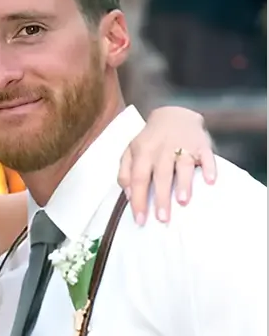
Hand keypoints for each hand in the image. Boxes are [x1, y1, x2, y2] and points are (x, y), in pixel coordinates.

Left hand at [118, 106, 216, 224]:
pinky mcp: (202, 144)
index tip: (140, 220)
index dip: (138, 200)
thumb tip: (128, 195)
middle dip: (161, 198)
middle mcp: (162, 149)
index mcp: (142, 152)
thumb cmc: (149, 141)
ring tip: (182, 201)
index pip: (138, 178)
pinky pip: (207, 156)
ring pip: (183, 165)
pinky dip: (209, 167)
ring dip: (183, 183)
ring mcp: (183, 146)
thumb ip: (125, 172)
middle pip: (161, 175)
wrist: (174, 115)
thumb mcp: (130, 152)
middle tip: (162, 218)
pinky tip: (210, 181)